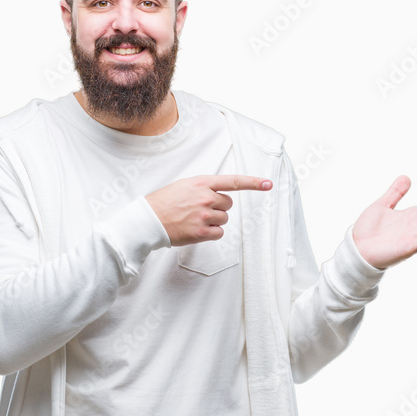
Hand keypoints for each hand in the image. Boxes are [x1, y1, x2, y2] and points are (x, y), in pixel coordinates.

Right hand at [145, 175, 271, 245]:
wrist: (148, 220)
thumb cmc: (164, 202)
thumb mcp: (184, 185)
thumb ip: (204, 187)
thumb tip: (220, 194)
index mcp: (202, 182)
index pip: (233, 181)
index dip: (253, 183)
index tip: (268, 184)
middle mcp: (205, 197)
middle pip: (229, 204)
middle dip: (218, 207)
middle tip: (199, 210)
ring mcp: (204, 215)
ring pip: (224, 219)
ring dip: (213, 221)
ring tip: (193, 219)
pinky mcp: (202, 231)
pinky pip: (219, 233)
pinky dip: (211, 233)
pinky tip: (196, 230)